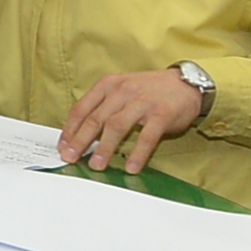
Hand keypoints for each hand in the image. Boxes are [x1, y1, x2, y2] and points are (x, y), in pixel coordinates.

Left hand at [58, 68, 205, 173]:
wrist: (187, 83)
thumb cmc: (150, 90)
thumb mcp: (121, 90)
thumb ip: (103, 107)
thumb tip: (81, 134)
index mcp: (108, 85)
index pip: (82, 108)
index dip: (70, 129)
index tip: (63, 146)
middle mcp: (122, 91)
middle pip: (95, 119)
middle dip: (80, 141)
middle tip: (71, 158)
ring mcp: (142, 102)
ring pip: (116, 127)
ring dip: (104, 148)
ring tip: (96, 165)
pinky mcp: (162, 114)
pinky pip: (146, 137)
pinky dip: (137, 154)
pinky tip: (130, 167)